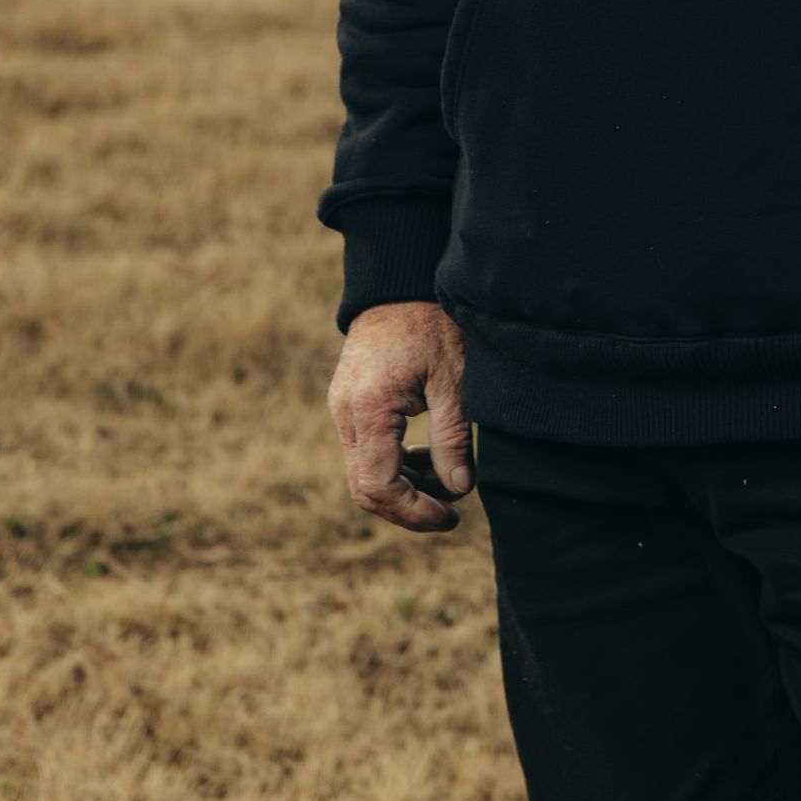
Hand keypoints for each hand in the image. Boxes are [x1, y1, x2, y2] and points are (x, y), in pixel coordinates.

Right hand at [328, 300, 472, 533]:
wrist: (398, 283)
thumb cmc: (431, 323)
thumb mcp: (453, 379)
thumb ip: (453, 438)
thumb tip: (459, 490)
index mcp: (370, 408)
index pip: (378, 486)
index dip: (413, 512)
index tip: (450, 516)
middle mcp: (345, 413)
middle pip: (365, 487)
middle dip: (409, 507)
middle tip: (452, 508)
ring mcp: (342, 408)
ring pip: (363, 472)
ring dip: (403, 487)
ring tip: (448, 480)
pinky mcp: (348, 403)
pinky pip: (364, 450)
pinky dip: (393, 464)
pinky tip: (427, 457)